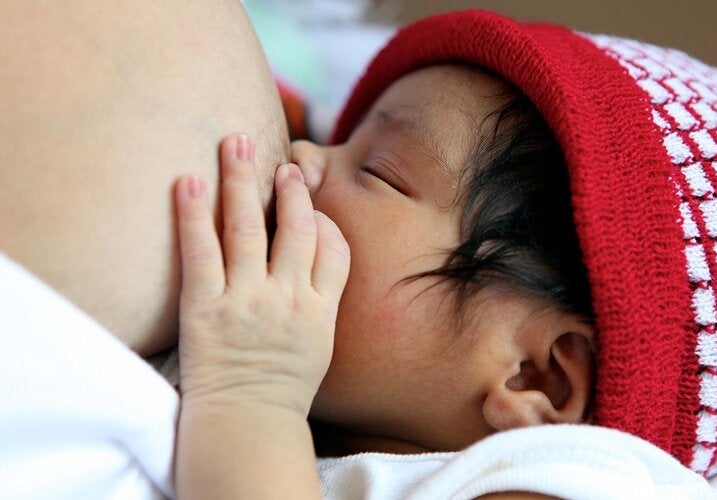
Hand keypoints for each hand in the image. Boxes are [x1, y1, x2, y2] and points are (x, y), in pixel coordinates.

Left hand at [174, 133, 349, 416]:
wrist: (246, 422)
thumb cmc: (282, 385)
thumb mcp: (319, 343)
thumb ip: (321, 298)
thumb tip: (315, 257)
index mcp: (320, 308)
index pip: (334, 247)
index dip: (322, 216)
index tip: (308, 199)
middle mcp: (288, 298)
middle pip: (295, 226)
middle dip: (289, 186)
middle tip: (281, 160)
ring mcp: (247, 300)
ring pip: (249, 226)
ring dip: (242, 179)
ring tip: (235, 142)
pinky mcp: (206, 308)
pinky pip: (201, 251)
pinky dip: (195, 213)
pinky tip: (188, 180)